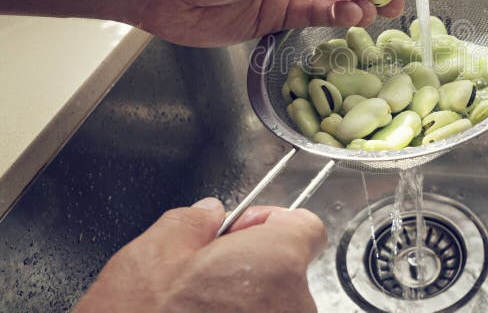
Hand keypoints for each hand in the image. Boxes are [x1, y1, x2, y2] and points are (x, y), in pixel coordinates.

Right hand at [73, 198, 325, 312]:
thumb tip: (208, 213)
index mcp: (276, 263)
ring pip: (276, 304)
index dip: (269, 222)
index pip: (306, 227)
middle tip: (207, 275)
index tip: (240, 230)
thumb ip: (193, 221)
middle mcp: (294, 305)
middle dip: (253, 264)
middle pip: (289, 268)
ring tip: (200, 309)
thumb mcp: (153, 253)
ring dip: (247, 301)